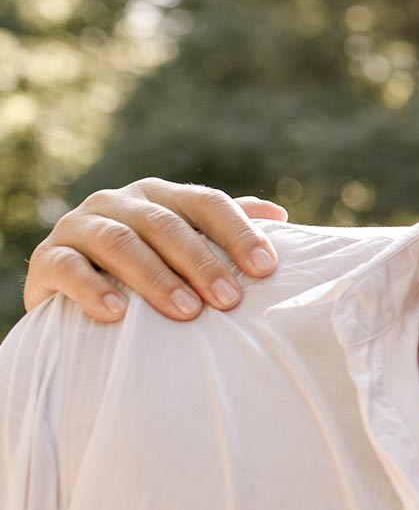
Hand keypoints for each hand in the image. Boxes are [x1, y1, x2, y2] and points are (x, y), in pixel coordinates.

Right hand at [24, 178, 286, 321]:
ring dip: (156, 278)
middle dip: (201, 263)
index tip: (266, 268)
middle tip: (229, 301)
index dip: (238, 232)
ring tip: (186, 312)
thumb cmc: (146, 268)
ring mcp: (81, 226)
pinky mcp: (48, 258)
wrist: (71, 290)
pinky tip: (118, 313)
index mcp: (161, 196)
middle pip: (166, 224)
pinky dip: (93, 289)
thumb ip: (224, 228)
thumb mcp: (184, 245)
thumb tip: (280, 216)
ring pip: (120, 243)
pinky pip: (68, 268)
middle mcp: (120, 202)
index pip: (206, 203)